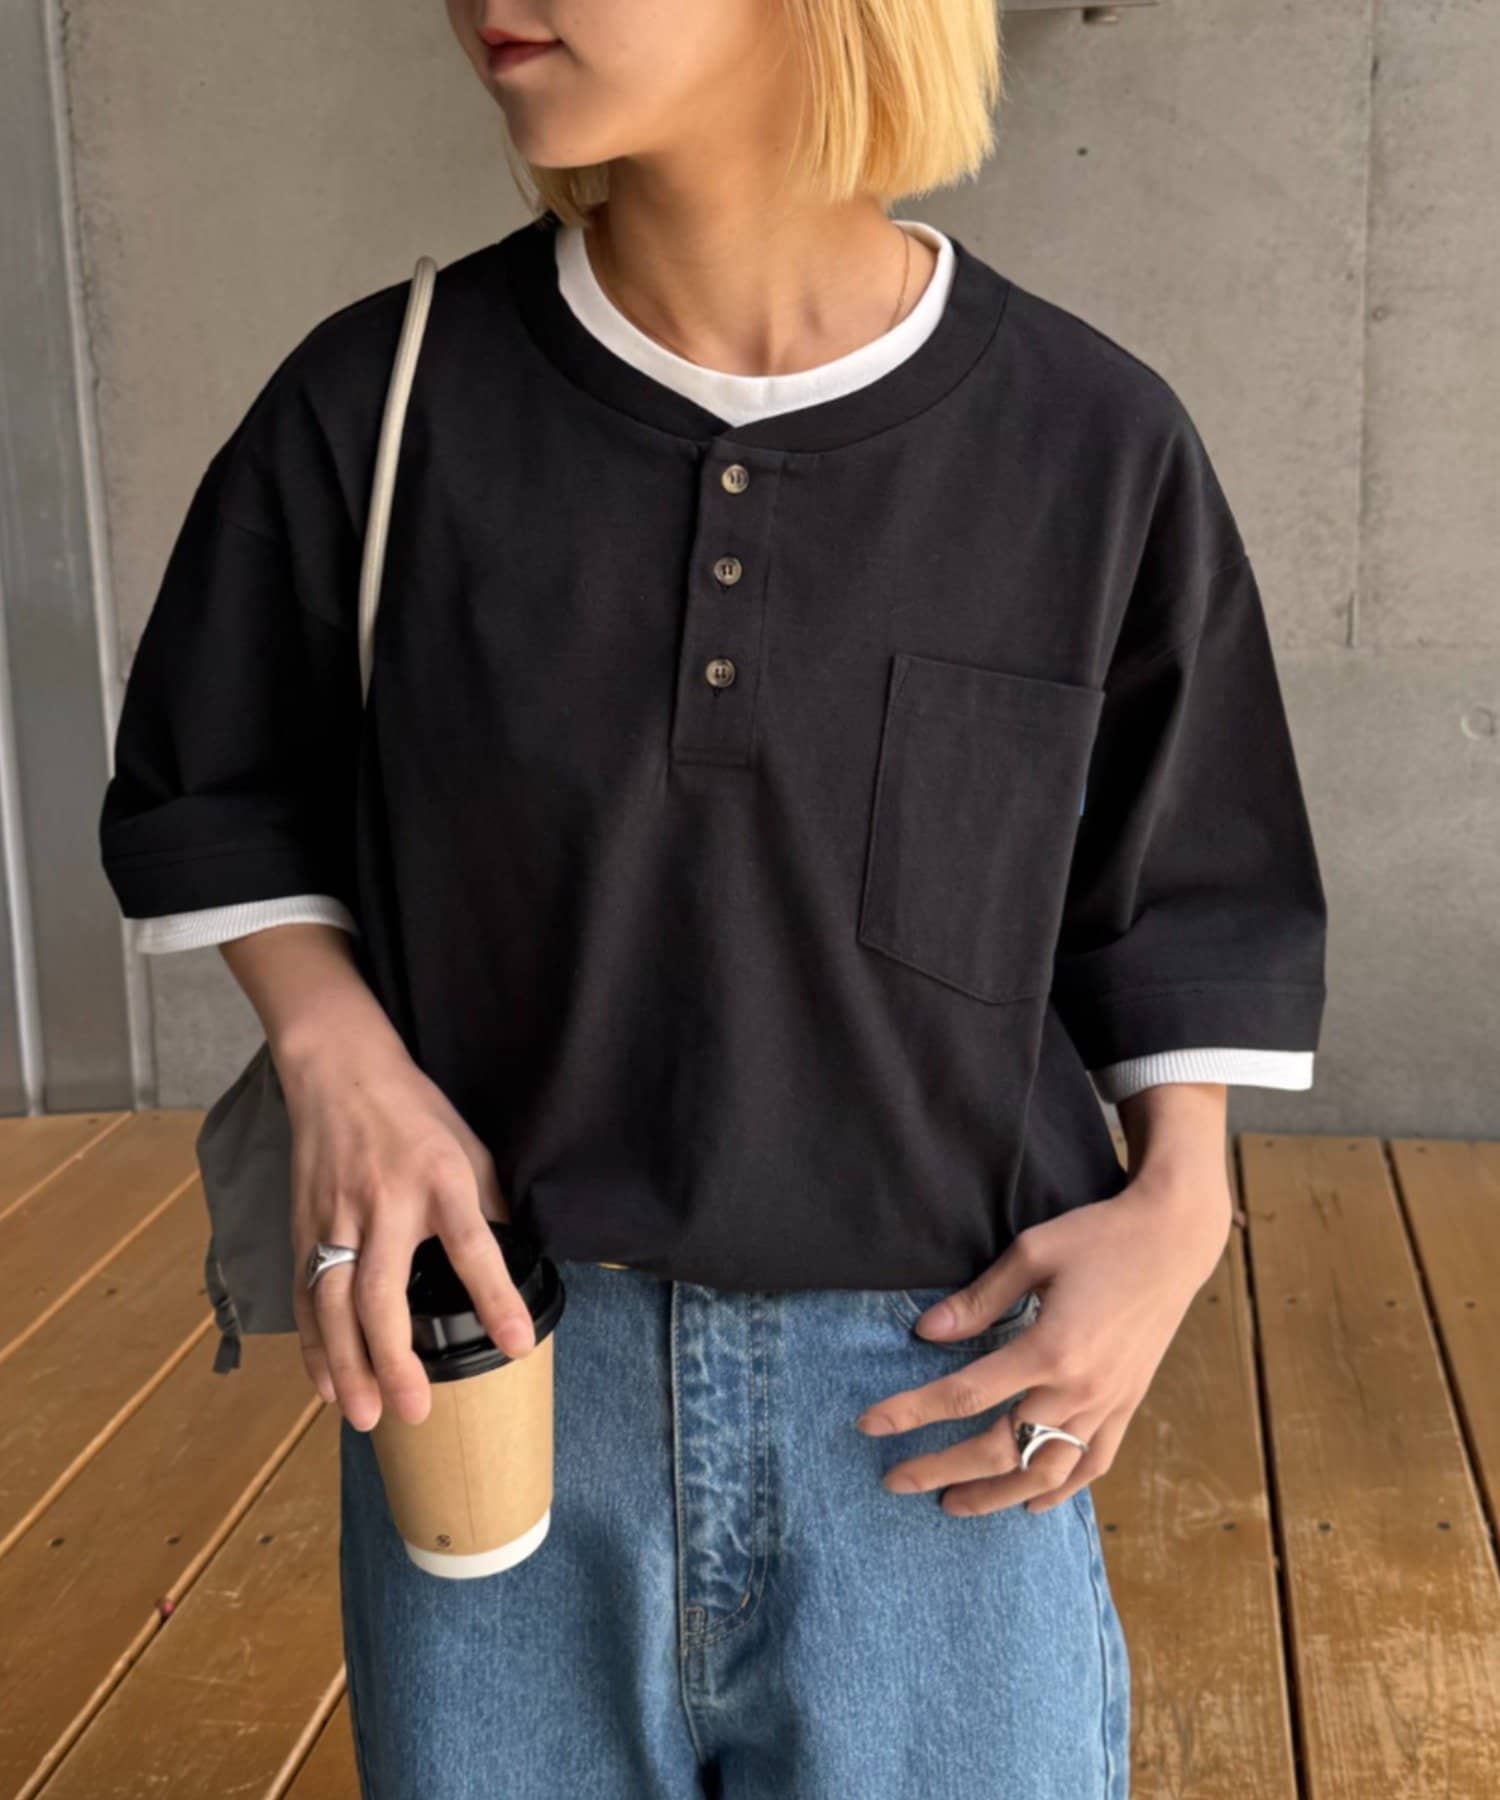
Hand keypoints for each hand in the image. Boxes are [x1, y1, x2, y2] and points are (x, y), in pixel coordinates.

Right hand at [280, 1035, 536, 1432]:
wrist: (338, 1072)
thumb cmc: (414, 1112)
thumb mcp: (470, 1146)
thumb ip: (489, 1204)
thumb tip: (519, 1259)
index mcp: (439, 1179)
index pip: (473, 1246)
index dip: (496, 1298)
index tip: (517, 1345)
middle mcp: (384, 1203)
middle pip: (382, 1293)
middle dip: (394, 1359)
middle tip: (413, 1410)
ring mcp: (336, 1217)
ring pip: (333, 1305)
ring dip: (348, 1366)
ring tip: (366, 1416)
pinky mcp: (303, 1226)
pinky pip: (305, 1295)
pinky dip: (313, 1344)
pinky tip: (328, 1383)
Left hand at [855, 1158, 1231, 1516]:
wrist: (1174, 1239)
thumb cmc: (1099, 1236)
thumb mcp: (1032, 1252)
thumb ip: (978, 1299)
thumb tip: (925, 1333)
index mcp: (1049, 1348)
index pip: (964, 1395)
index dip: (911, 1413)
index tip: (869, 1426)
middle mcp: (1079, 1388)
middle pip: (998, 1448)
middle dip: (941, 1470)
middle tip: (895, 1481)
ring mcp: (1108, 1404)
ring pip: (1044, 1472)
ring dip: (994, 1495)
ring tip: (952, 1505)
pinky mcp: (1127, 1405)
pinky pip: (1092, 1464)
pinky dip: (1059, 1491)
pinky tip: (1028, 1504)